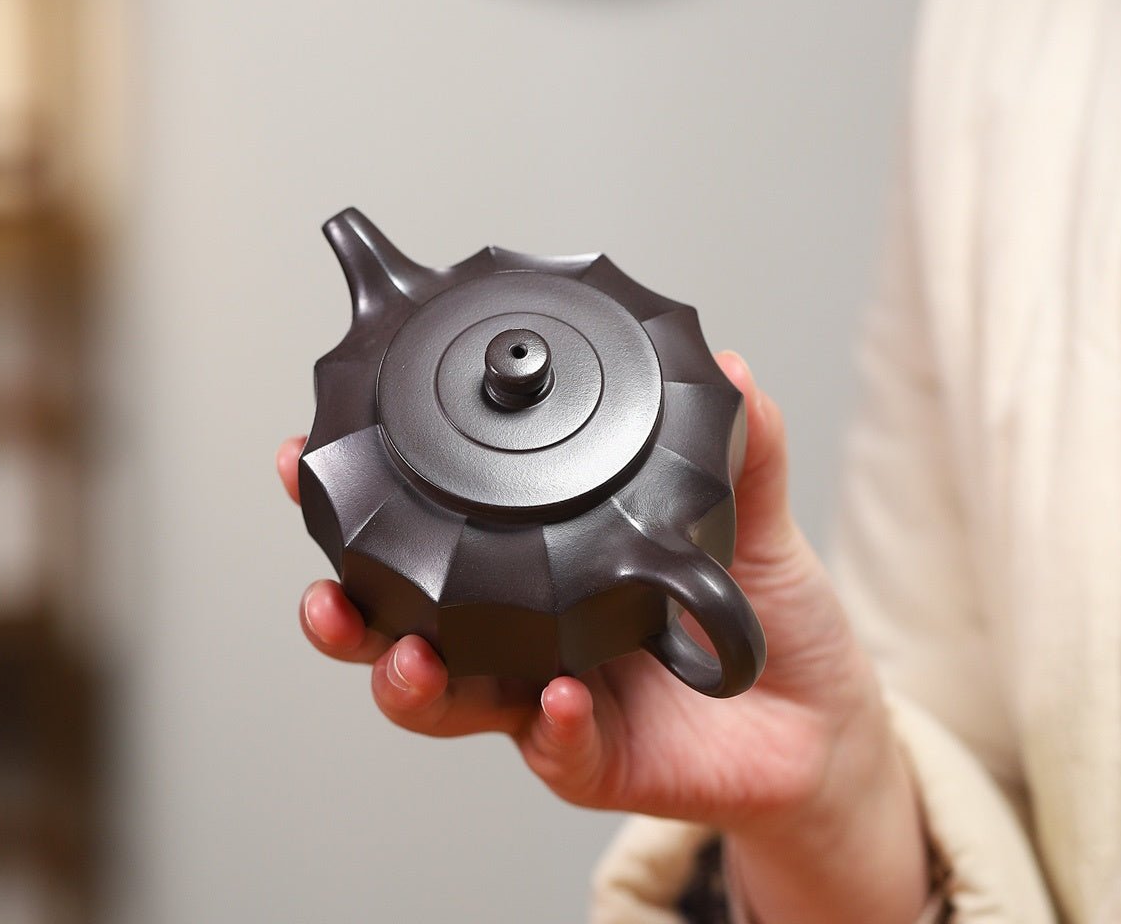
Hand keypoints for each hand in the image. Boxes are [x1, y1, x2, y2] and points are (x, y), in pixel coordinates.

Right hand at [277, 353, 927, 921]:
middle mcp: (523, 627)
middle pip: (400, 621)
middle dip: (344, 607)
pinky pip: (554, 750)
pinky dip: (549, 725)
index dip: (359, 499)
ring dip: (409, 680)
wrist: (820, 722)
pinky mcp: (594, 760)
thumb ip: (739, 448)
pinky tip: (558, 698)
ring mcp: (546, 697)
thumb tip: (731, 360)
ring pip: (445, 700)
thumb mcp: (752, 518)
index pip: (428, 525)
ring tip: (408, 656)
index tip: (300, 458)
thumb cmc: (763, 612)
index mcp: (536, 558)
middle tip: (324, 589)